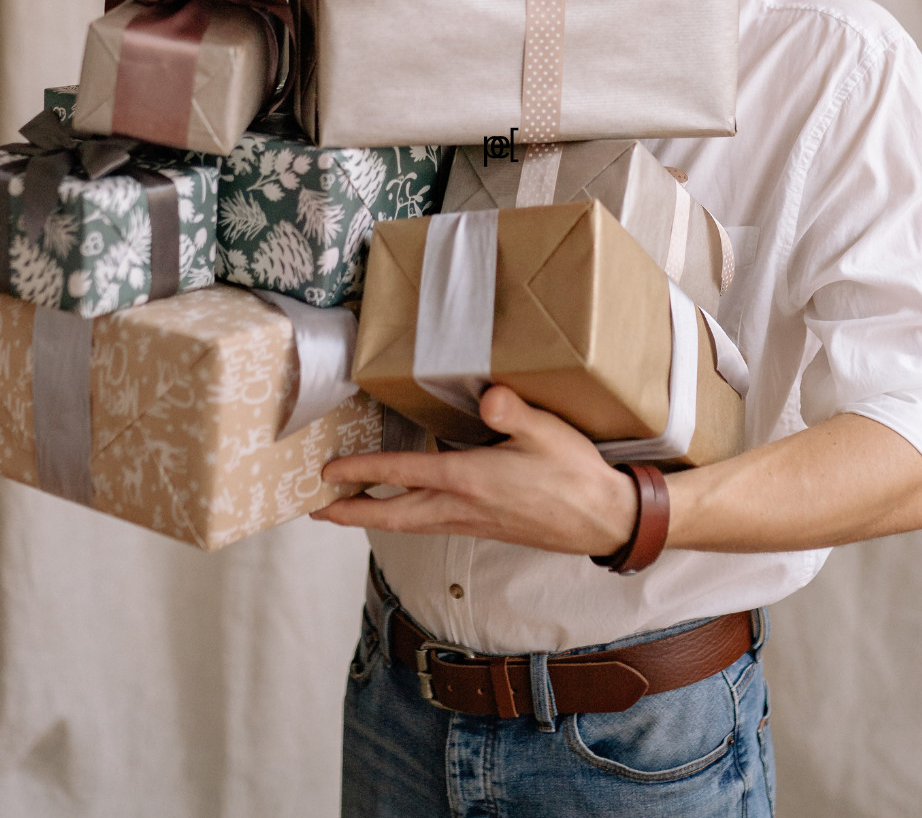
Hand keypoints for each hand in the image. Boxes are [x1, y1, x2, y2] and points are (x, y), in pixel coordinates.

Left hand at [311, 385, 638, 556]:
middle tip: (318, 510)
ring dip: (376, 518)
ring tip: (349, 511)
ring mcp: (473, 522)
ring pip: (411, 523)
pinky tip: (409, 508)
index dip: (361, 473)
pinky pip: (432, 524)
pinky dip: (407, 517)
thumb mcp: (547, 432)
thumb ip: (513, 412)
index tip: (329, 473)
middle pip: (394, 515)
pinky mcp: (486, 528)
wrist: (603, 519)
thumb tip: (487, 394)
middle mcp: (463, 507)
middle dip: (352, 513)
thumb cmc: (575, 474)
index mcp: (469, 480)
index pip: (402, 475)